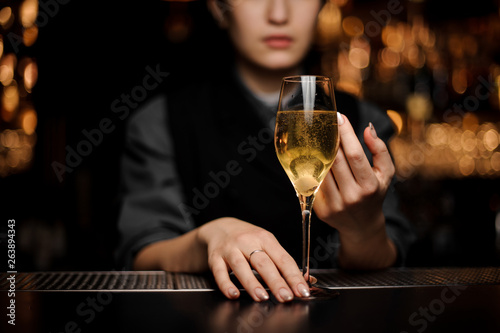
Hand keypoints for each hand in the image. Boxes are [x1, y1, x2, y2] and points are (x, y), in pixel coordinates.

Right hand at [197, 217, 309, 301]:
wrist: (220, 227)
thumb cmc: (248, 239)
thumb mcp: (266, 243)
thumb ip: (280, 261)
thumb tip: (302, 280)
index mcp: (265, 238)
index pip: (283, 258)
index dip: (293, 276)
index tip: (302, 291)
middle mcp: (247, 242)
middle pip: (263, 262)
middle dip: (276, 281)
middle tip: (286, 297)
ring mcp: (230, 249)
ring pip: (241, 266)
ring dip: (252, 283)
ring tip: (263, 297)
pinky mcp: (215, 257)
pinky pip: (219, 272)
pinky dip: (226, 284)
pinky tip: (233, 294)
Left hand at [313, 113, 396, 267]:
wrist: (361, 225)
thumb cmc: (374, 193)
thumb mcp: (386, 173)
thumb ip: (380, 150)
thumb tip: (368, 129)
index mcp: (370, 186)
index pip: (354, 155)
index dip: (346, 134)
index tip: (339, 117)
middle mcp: (352, 197)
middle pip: (335, 160)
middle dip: (330, 138)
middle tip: (326, 121)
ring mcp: (335, 205)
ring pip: (322, 170)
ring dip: (319, 151)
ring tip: (318, 136)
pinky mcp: (321, 210)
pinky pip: (314, 182)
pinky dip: (312, 167)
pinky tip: (313, 155)